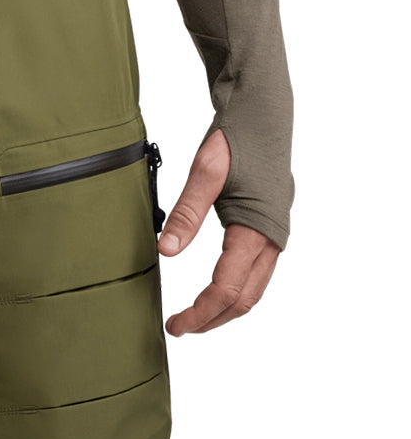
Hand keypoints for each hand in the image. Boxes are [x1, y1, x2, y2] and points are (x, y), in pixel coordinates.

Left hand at [157, 128, 280, 335]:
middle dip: (213, 319)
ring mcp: (275, 232)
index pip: (227, 289)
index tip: (176, 325)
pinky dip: (236, 288)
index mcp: (256, 229)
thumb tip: (164, 250)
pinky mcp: (270, 224)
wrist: (263, 111)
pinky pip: (257, 270)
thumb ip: (186, 213)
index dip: (201, 312)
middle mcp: (272, 237)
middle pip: (246, 299)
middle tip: (180, 327)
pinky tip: (215, 287)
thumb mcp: (205, 172)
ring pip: (255, 287)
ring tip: (194, 315)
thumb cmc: (236, 137)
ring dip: (226, 307)